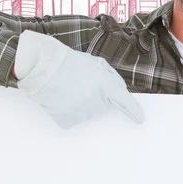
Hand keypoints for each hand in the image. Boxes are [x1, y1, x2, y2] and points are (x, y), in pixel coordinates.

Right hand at [14, 30, 144, 128]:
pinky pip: (74, 118)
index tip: (139, 119)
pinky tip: (62, 99)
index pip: (125, 103)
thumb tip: (119, 91)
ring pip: (88, 112)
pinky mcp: (68, 120)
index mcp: (106, 86)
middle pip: (104, 105)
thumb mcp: (97, 64)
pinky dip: (69, 111)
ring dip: (82, 103)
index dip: (133, 112)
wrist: (43, 68)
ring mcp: (82, 113)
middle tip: (82, 84)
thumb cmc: (70, 63)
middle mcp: (97, 102)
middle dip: (97, 96)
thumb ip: (112, 78)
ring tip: (69, 89)